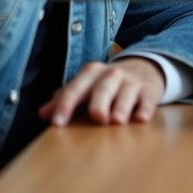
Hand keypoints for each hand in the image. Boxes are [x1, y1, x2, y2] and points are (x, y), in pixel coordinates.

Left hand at [38, 58, 164, 126]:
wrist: (143, 69)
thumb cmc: (107, 84)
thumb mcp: (86, 86)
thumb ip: (65, 98)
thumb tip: (43, 113)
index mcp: (91, 72)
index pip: (76, 88)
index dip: (66, 104)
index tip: (57, 122)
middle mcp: (112, 74)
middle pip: (103, 88)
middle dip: (99, 102)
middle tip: (97, 117)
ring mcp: (132, 82)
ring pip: (127, 93)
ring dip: (122, 107)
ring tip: (117, 121)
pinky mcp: (149, 91)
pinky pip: (148, 100)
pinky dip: (145, 109)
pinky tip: (141, 119)